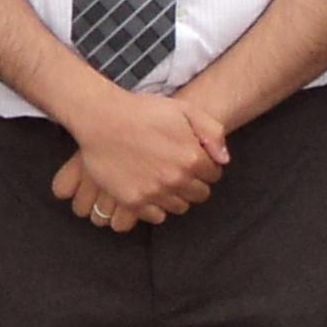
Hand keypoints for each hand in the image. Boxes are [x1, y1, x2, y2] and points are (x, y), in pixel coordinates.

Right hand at [51, 92, 229, 229]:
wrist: (103, 119)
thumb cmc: (144, 111)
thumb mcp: (185, 110)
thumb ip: (212, 132)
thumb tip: (224, 160)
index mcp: (192, 158)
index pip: (214, 175)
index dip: (206, 167)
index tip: (195, 160)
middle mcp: (176, 179)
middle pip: (200, 195)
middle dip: (195, 183)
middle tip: (180, 171)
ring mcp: (154, 193)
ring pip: (180, 207)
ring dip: (177, 196)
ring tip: (165, 180)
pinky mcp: (133, 201)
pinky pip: (156, 216)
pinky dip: (157, 207)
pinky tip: (151, 190)